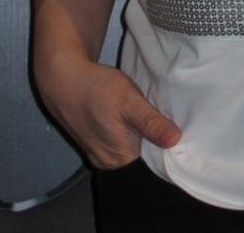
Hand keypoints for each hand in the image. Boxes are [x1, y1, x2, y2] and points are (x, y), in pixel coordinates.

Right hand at [38, 57, 181, 168]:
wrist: (64, 80)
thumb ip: (151, 122)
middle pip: (142, 157)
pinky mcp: (94, 144)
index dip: (167, 147)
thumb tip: (175, 140)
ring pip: (130, 150)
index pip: (154, 163)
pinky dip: (126, 133)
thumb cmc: (98, 89)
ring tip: (149, 117)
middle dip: (154, 142)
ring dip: (140, 136)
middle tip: (167, 119)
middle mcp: (110, 163)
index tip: (180, 131)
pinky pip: (117, 145)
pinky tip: (130, 118)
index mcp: (122, 158)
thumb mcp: (129, 100)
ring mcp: (99, 155)